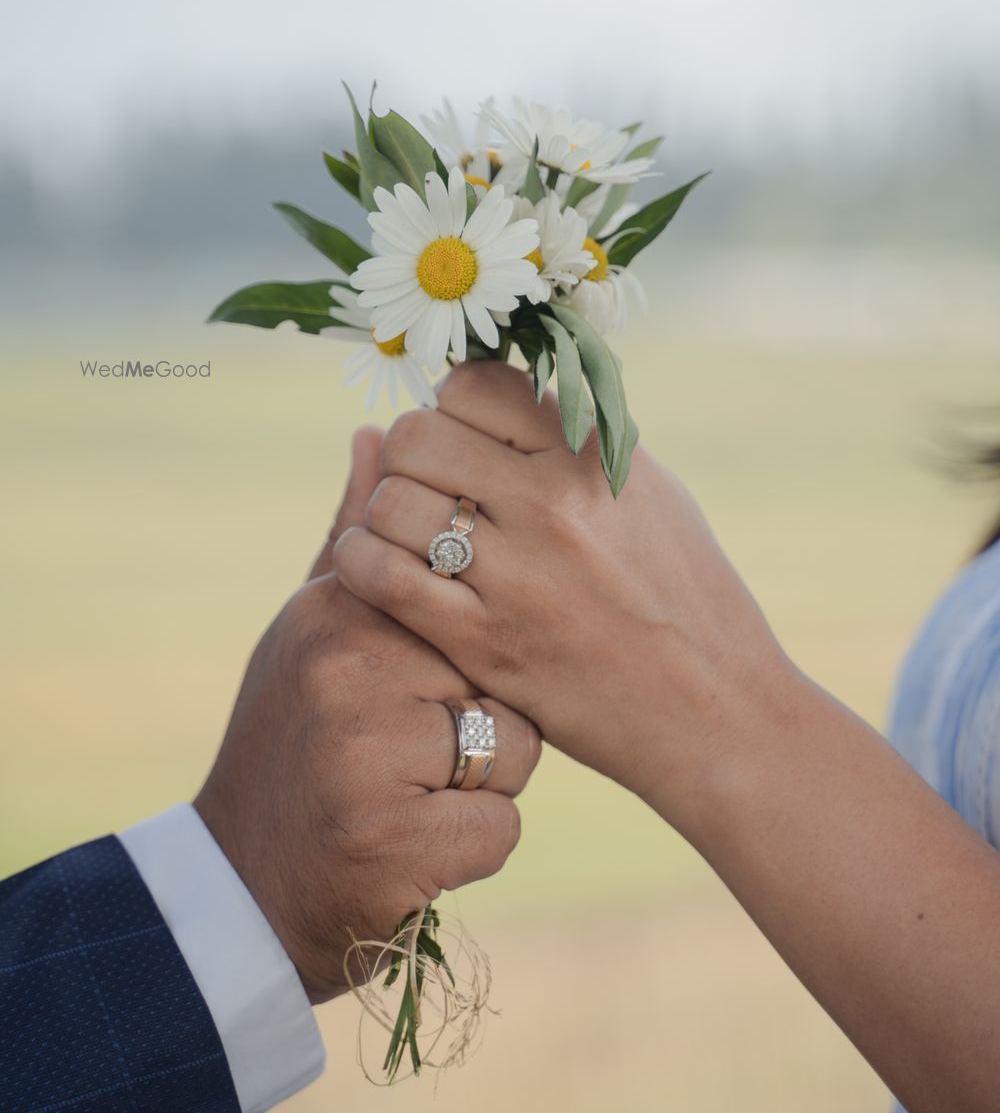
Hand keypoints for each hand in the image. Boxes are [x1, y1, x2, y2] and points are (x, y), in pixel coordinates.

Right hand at [195, 426, 540, 1002]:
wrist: (239, 889)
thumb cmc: (292, 741)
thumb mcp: (311, 632)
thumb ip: (354, 538)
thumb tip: (377, 431)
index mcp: (338, 608)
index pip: (457, 585)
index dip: (466, 637)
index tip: (434, 674)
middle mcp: (350, 666)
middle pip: (497, 664)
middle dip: (478, 710)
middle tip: (412, 746)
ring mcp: (368, 752)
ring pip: (514, 745)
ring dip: (481, 783)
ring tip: (410, 794)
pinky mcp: (397, 839)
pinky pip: (502, 826)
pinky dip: (473, 847)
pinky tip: (417, 846)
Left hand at [331, 364, 796, 840]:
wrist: (716, 711)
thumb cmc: (688, 594)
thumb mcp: (649, 490)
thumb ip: (573, 437)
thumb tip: (494, 396)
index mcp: (594, 455)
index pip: (473, 385)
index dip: (450, 405)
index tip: (460, 433)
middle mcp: (553, 503)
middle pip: (416, 436)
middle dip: (409, 456)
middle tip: (428, 485)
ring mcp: (517, 573)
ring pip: (391, 501)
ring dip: (386, 513)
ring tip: (411, 532)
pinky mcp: (484, 642)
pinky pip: (380, 576)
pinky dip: (363, 561)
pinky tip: (380, 565)